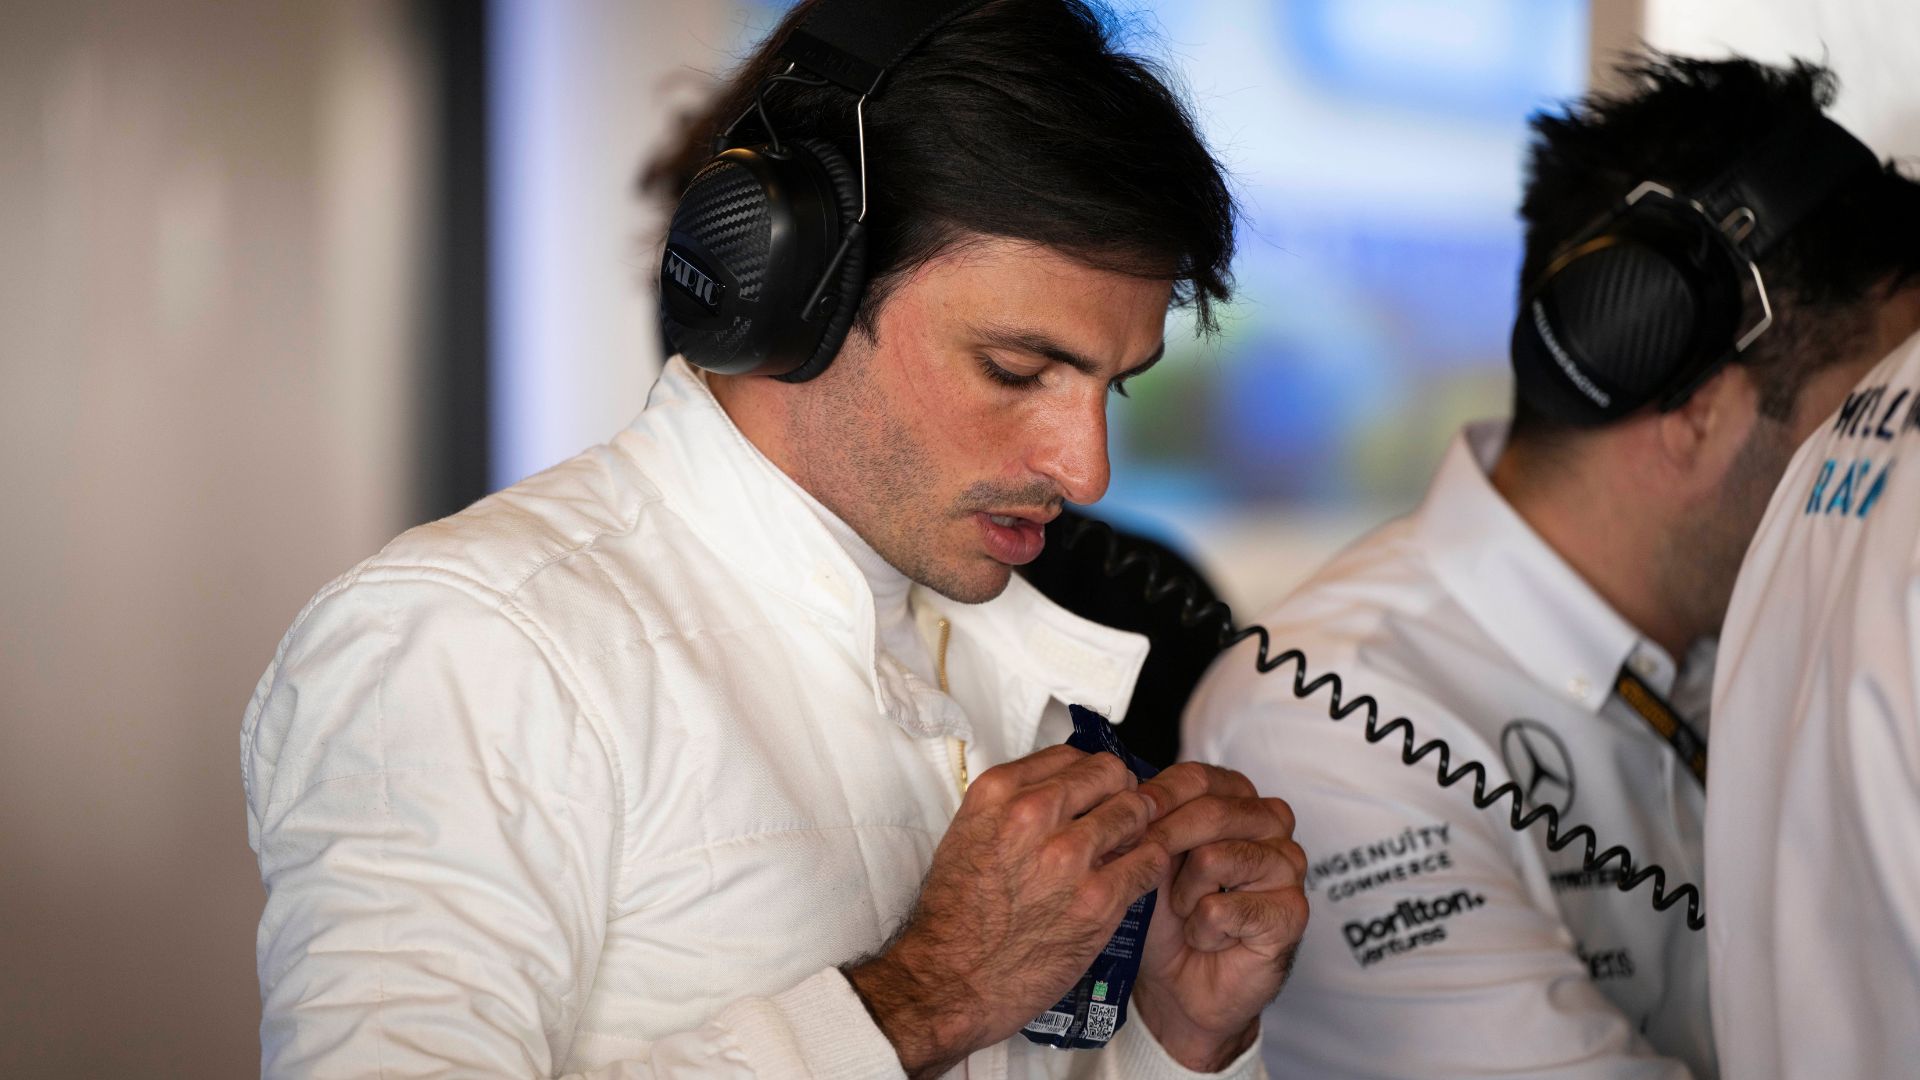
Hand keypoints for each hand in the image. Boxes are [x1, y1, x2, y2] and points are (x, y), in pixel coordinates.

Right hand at [843, 745, 1170, 1078]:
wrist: (951, 980)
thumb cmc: (955, 916)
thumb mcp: (966, 834)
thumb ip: (1010, 804)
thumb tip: (1057, 790)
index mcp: (998, 793)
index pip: (1070, 755)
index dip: (1090, 773)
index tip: (1096, 790)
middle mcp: (1033, 814)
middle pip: (1109, 775)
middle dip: (1119, 793)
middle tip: (1121, 816)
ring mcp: (1069, 856)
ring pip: (1135, 811)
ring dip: (1138, 828)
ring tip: (1130, 847)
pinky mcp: (1098, 899)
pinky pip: (1150, 860)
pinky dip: (1151, 863)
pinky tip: (1138, 875)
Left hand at [1131, 763, 1308, 1070]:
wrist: (1181, 984)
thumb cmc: (1166, 917)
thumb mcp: (1148, 860)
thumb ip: (1146, 827)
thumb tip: (1123, 801)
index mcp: (1237, 799)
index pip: (1198, 778)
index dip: (1156, 795)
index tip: (1124, 814)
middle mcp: (1271, 823)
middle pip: (1210, 811)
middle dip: (1162, 841)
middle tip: (1144, 872)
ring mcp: (1287, 865)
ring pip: (1214, 857)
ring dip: (1184, 894)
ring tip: (1186, 911)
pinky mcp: (1291, 911)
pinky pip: (1224, 908)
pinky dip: (1201, 929)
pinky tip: (1209, 937)